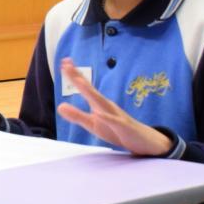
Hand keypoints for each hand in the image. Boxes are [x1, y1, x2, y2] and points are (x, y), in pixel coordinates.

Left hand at [56, 58, 173, 156]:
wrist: (144, 141)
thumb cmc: (117, 131)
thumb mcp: (93, 125)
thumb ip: (77, 116)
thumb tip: (60, 106)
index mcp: (98, 104)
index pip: (85, 88)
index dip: (74, 75)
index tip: (63, 62)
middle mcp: (107, 105)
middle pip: (90, 90)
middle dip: (78, 77)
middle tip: (66, 64)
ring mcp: (116, 114)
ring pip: (101, 102)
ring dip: (90, 92)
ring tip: (78, 81)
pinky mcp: (123, 126)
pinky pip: (114, 121)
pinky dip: (106, 117)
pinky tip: (97, 113)